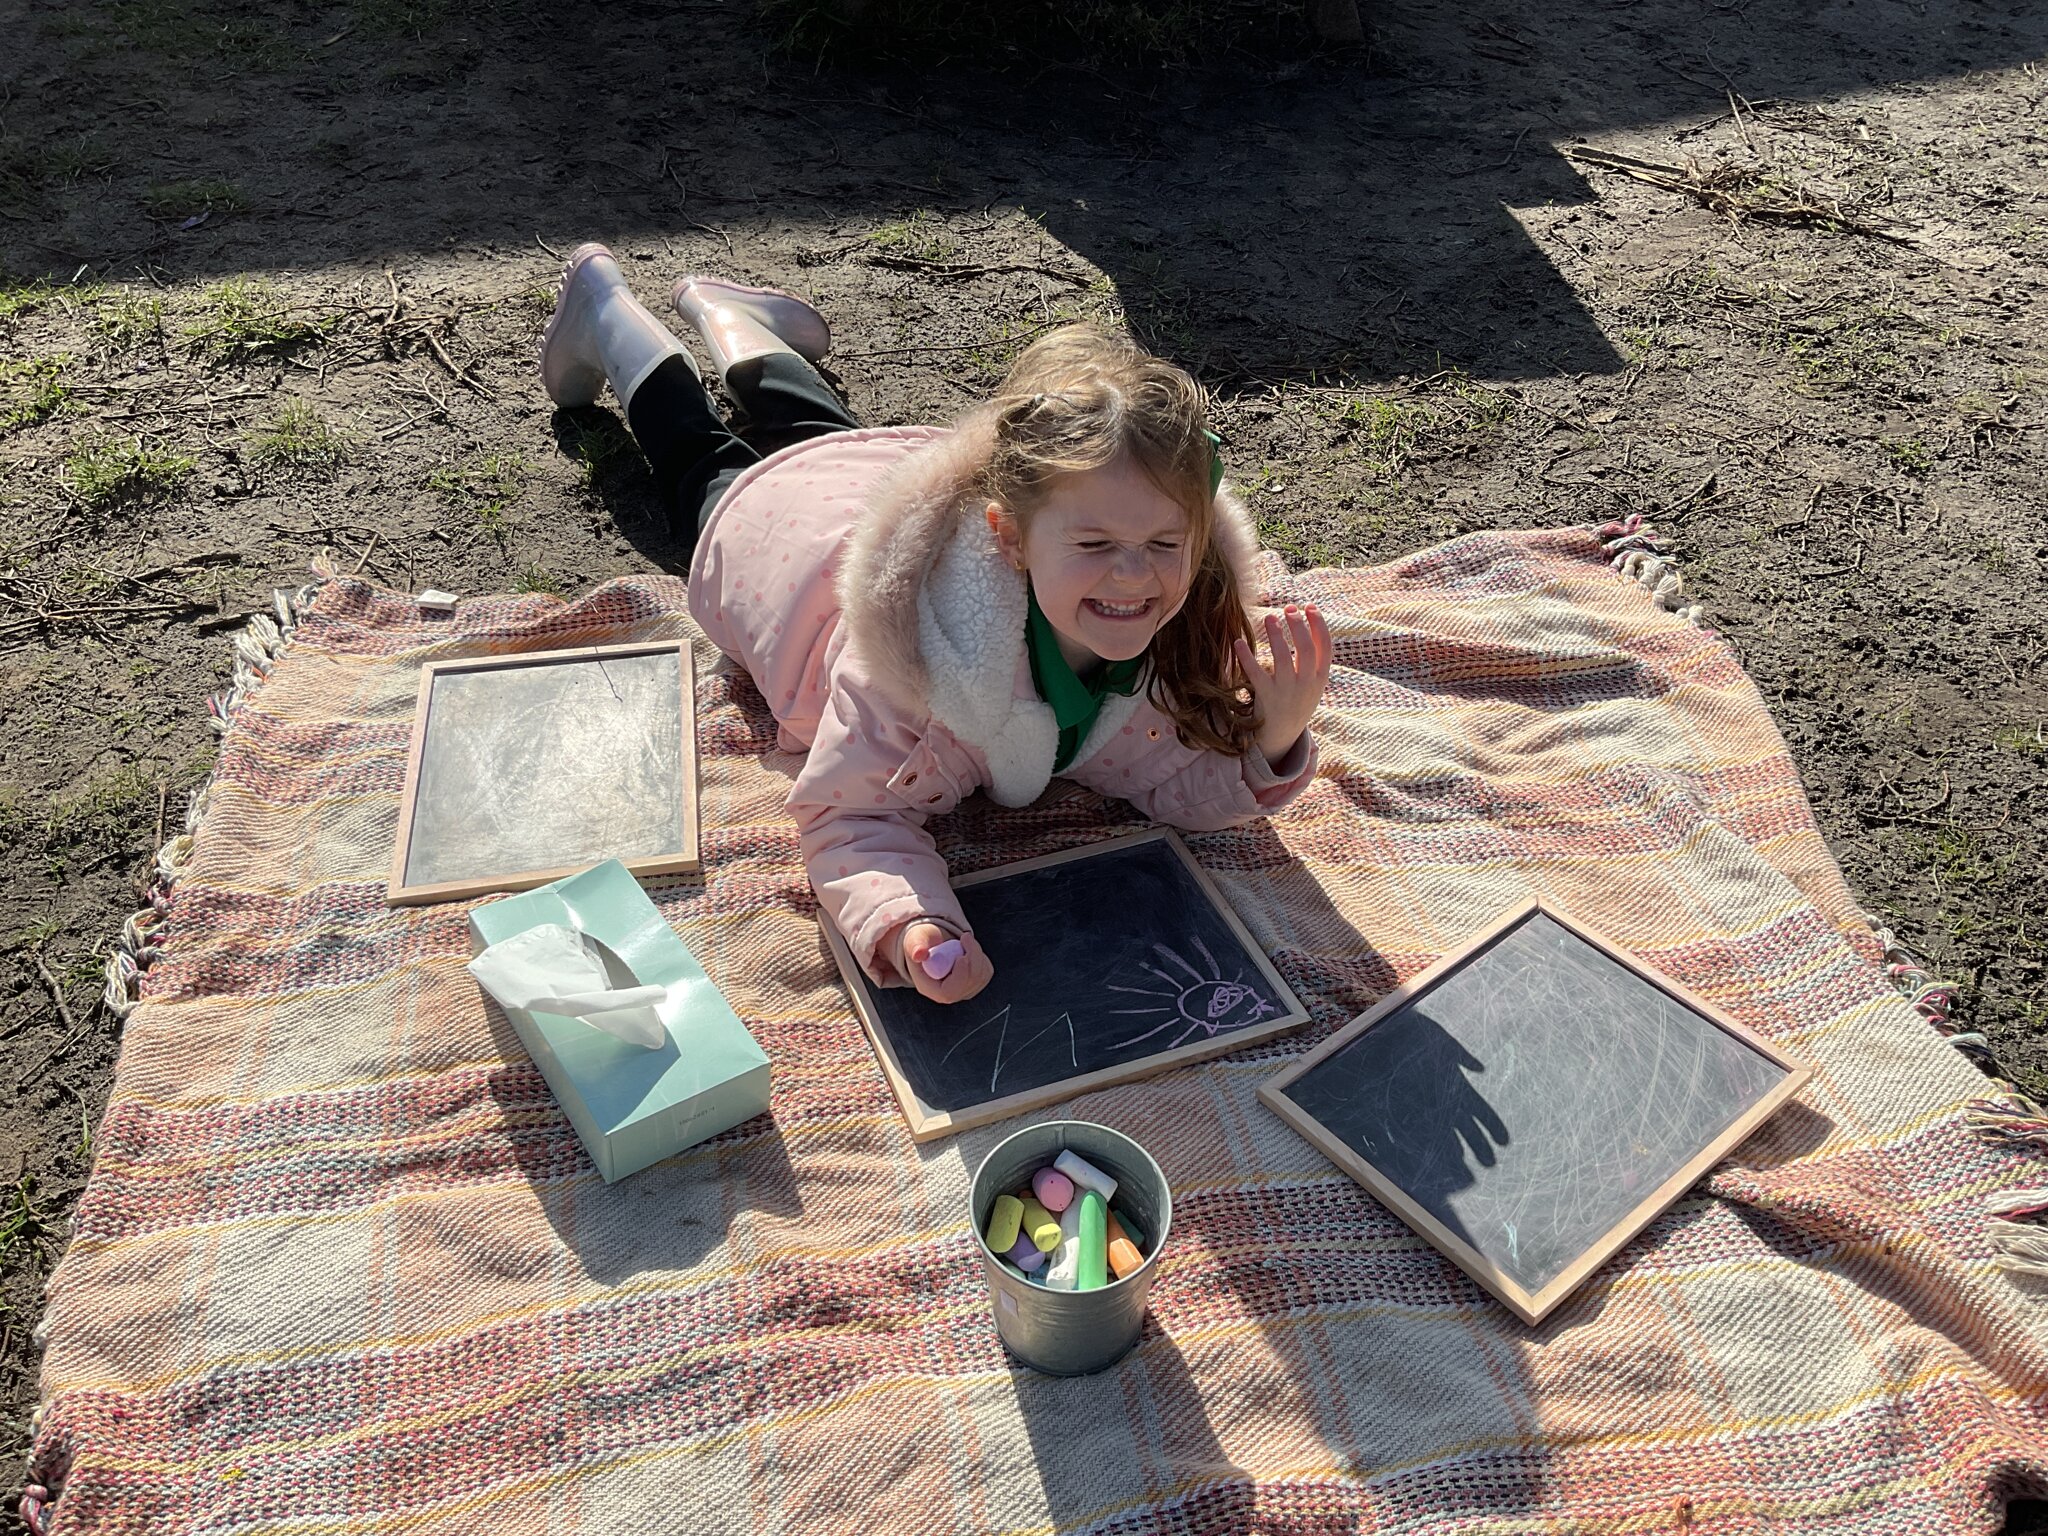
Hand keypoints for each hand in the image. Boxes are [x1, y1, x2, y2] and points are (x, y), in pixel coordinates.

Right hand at [894, 920, 993, 1004]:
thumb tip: (919, 953)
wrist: (932, 941)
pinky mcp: (975, 983)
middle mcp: (947, 994)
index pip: (949, 993)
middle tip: (965, 936)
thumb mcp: (916, 940)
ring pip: (980, 977)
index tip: (962, 956)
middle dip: (972, 958)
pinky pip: (986, 972)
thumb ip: (916, 945)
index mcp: (928, 988)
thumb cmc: (922, 941)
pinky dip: (981, 956)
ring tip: (962, 940)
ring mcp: (963, 991)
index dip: (960, 976)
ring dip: (976, 953)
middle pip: (968, 984)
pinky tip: (968, 948)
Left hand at [1236, 603, 1331, 762]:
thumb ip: (1313, 661)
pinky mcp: (1266, 698)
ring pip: (1283, 659)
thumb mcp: (1312, 684)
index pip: (1325, 647)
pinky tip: (1238, 642)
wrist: (1283, 736)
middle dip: (1299, 626)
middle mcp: (1306, 684)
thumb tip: (1305, 624)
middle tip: (1289, 609)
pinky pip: (1256, 674)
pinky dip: (1246, 657)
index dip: (1319, 625)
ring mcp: (1287, 692)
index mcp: (1320, 678)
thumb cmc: (1296, 702)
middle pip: (1306, 649)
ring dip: (1277, 635)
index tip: (1309, 607)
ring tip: (1270, 617)